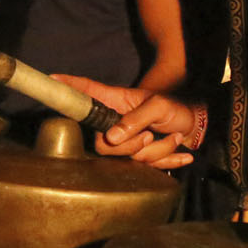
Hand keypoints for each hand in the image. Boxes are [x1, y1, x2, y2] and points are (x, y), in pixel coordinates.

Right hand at [52, 74, 197, 169]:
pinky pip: (147, 167)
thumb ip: (134, 121)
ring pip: (129, 158)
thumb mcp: (158, 107)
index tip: (50, 80)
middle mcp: (116, 122)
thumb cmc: (175, 107)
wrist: (198, 125)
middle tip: (150, 136)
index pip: (87, 92)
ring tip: (172, 137)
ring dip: (158, 151)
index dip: (68, 86)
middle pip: (103, 143)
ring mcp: (128, 141)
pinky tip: (181, 151)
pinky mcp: (141, 157)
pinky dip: (169, 159)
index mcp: (116, 101)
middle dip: (130, 146)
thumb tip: (111, 138)